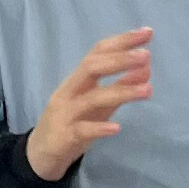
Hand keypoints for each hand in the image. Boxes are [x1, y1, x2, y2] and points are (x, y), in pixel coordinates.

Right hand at [24, 29, 153, 182]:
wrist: (41, 155)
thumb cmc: (71, 124)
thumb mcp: (98, 104)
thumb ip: (120, 87)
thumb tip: (146, 68)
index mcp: (78, 80)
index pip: (98, 52)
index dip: (122, 41)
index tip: (147, 33)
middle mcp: (69, 91)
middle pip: (91, 67)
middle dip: (119, 59)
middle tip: (146, 55)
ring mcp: (65, 113)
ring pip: (91, 98)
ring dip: (122, 92)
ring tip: (147, 90)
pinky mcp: (64, 136)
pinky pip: (82, 130)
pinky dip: (99, 128)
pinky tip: (117, 128)